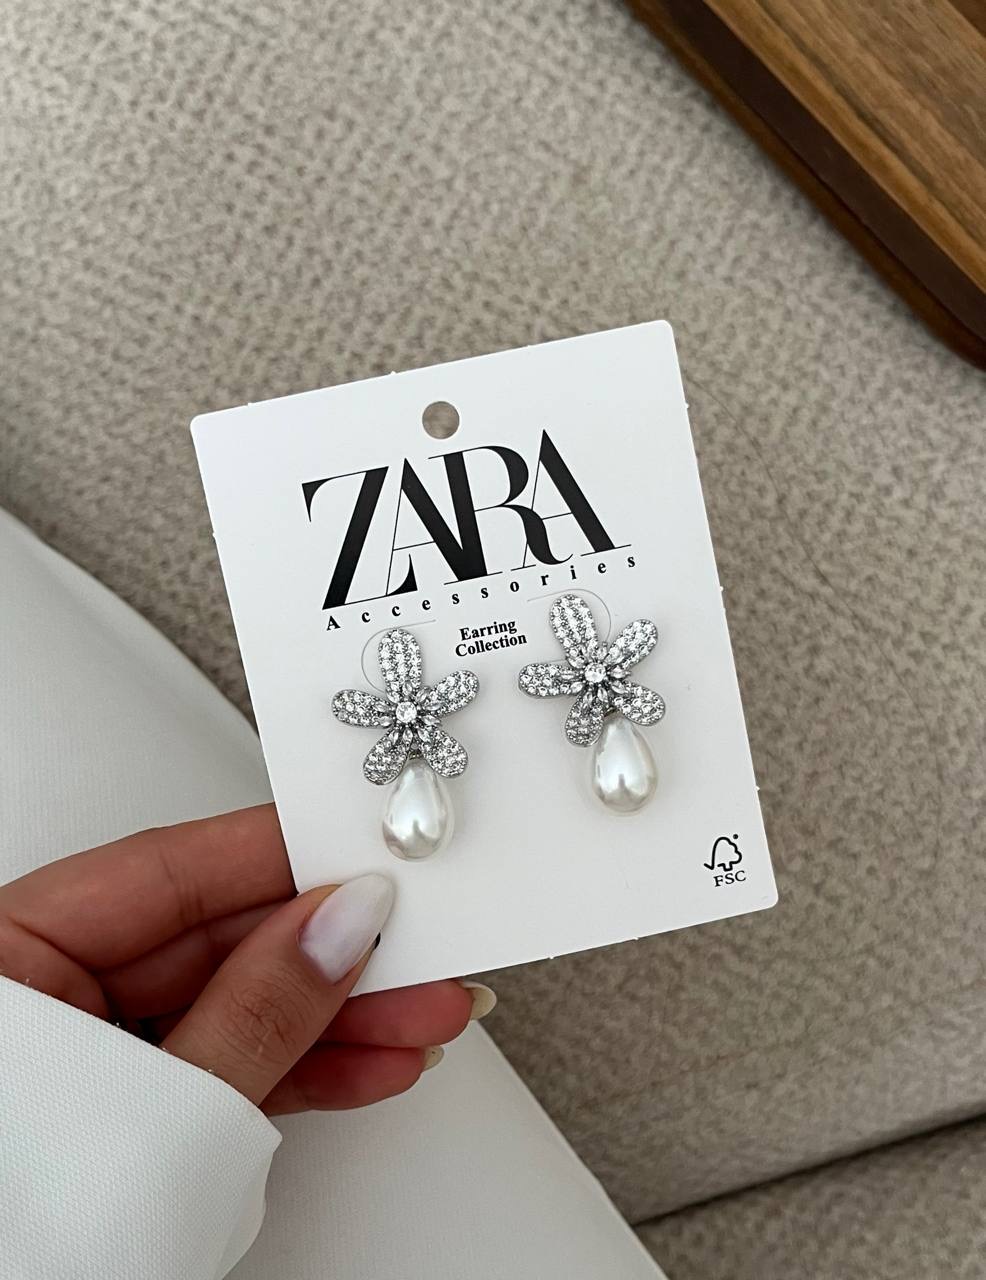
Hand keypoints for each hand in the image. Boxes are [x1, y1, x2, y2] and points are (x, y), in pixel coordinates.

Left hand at [0, 805, 493, 1112]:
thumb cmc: (13, 1245)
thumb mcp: (150, 1122)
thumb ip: (253, 1016)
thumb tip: (335, 928)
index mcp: (3, 959)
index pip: (165, 872)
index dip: (279, 859)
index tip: (366, 856)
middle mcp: (39, 997)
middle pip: (214, 941)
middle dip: (333, 952)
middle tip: (419, 944)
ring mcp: (88, 1058)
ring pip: (235, 1006)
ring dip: (339, 1015)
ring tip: (420, 1014)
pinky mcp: (128, 1111)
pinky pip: (227, 1066)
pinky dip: (303, 1069)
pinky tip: (373, 1062)